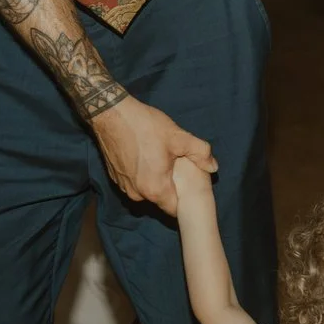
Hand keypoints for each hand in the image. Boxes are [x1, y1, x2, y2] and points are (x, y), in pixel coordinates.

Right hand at [90, 98, 213, 214]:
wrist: (111, 114)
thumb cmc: (145, 126)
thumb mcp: (179, 137)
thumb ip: (201, 153)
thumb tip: (213, 167)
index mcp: (155, 189)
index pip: (174, 209)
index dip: (185, 200)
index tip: (189, 187)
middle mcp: (137, 194)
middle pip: (161, 199)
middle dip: (171, 187)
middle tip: (177, 168)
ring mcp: (124, 186)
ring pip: (146, 191)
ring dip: (155, 180)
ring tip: (161, 160)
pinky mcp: (115, 177)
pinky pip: (134, 183)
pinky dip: (141, 174)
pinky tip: (145, 156)